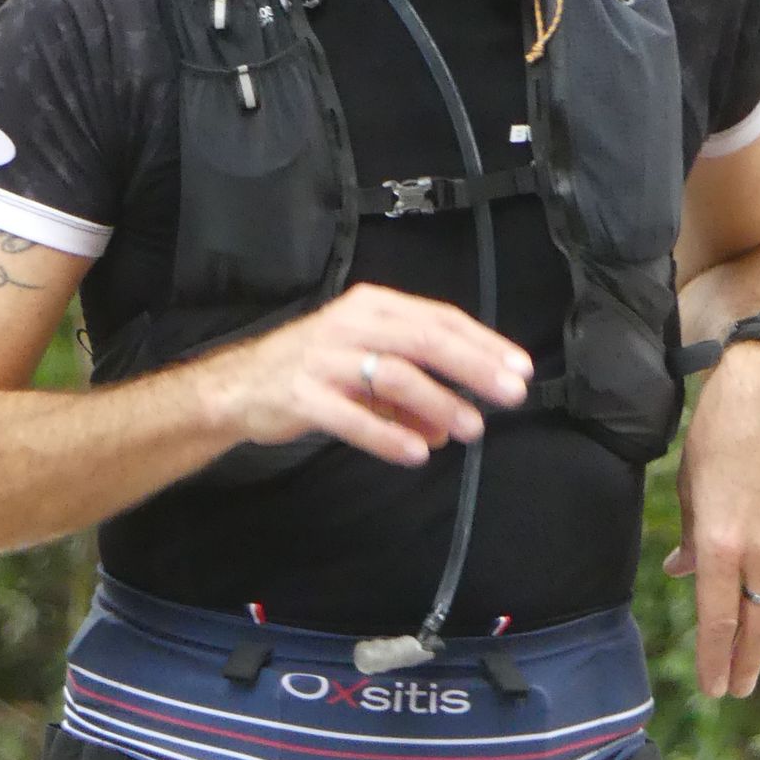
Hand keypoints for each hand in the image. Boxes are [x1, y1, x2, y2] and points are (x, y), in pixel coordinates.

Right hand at [200, 283, 530, 468]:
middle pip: (424, 341)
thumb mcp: (366, 370)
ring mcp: (325, 359)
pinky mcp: (302, 395)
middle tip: (510, 394)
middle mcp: (350, 325)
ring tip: (470, 430)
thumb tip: (454, 425)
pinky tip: (417, 452)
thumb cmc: (313, 370)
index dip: (483, 344)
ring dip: (438, 404)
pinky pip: (351, 417)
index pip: (438, 319)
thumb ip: (412, 395)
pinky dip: (387, 435)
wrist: (240, 385)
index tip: (519, 368)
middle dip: (473, 368)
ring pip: (393, 376)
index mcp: (372, 307)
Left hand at [665, 343, 759, 697]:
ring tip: (759, 653)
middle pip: (759, 627)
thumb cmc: (716, 441)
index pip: (718, 622)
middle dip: (746, 664)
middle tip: (737, 688)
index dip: (715, 660)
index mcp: (721, 546)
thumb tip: (684, 576)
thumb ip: (691, 543)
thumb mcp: (688, 493)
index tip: (714, 688)